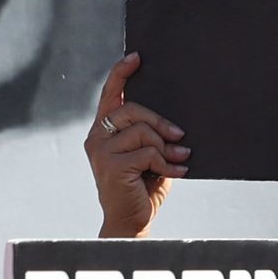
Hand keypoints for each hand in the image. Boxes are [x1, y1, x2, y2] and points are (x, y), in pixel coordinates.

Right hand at [88, 54, 187, 238]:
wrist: (131, 221)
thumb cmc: (142, 188)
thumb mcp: (150, 156)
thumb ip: (153, 136)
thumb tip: (176, 123)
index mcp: (104, 131)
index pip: (110, 96)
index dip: (121, 74)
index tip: (136, 57)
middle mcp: (96, 138)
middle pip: (132, 110)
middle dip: (162, 122)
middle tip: (181, 137)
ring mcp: (101, 151)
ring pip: (143, 132)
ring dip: (167, 147)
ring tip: (179, 159)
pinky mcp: (111, 165)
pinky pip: (148, 152)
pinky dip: (166, 163)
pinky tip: (176, 172)